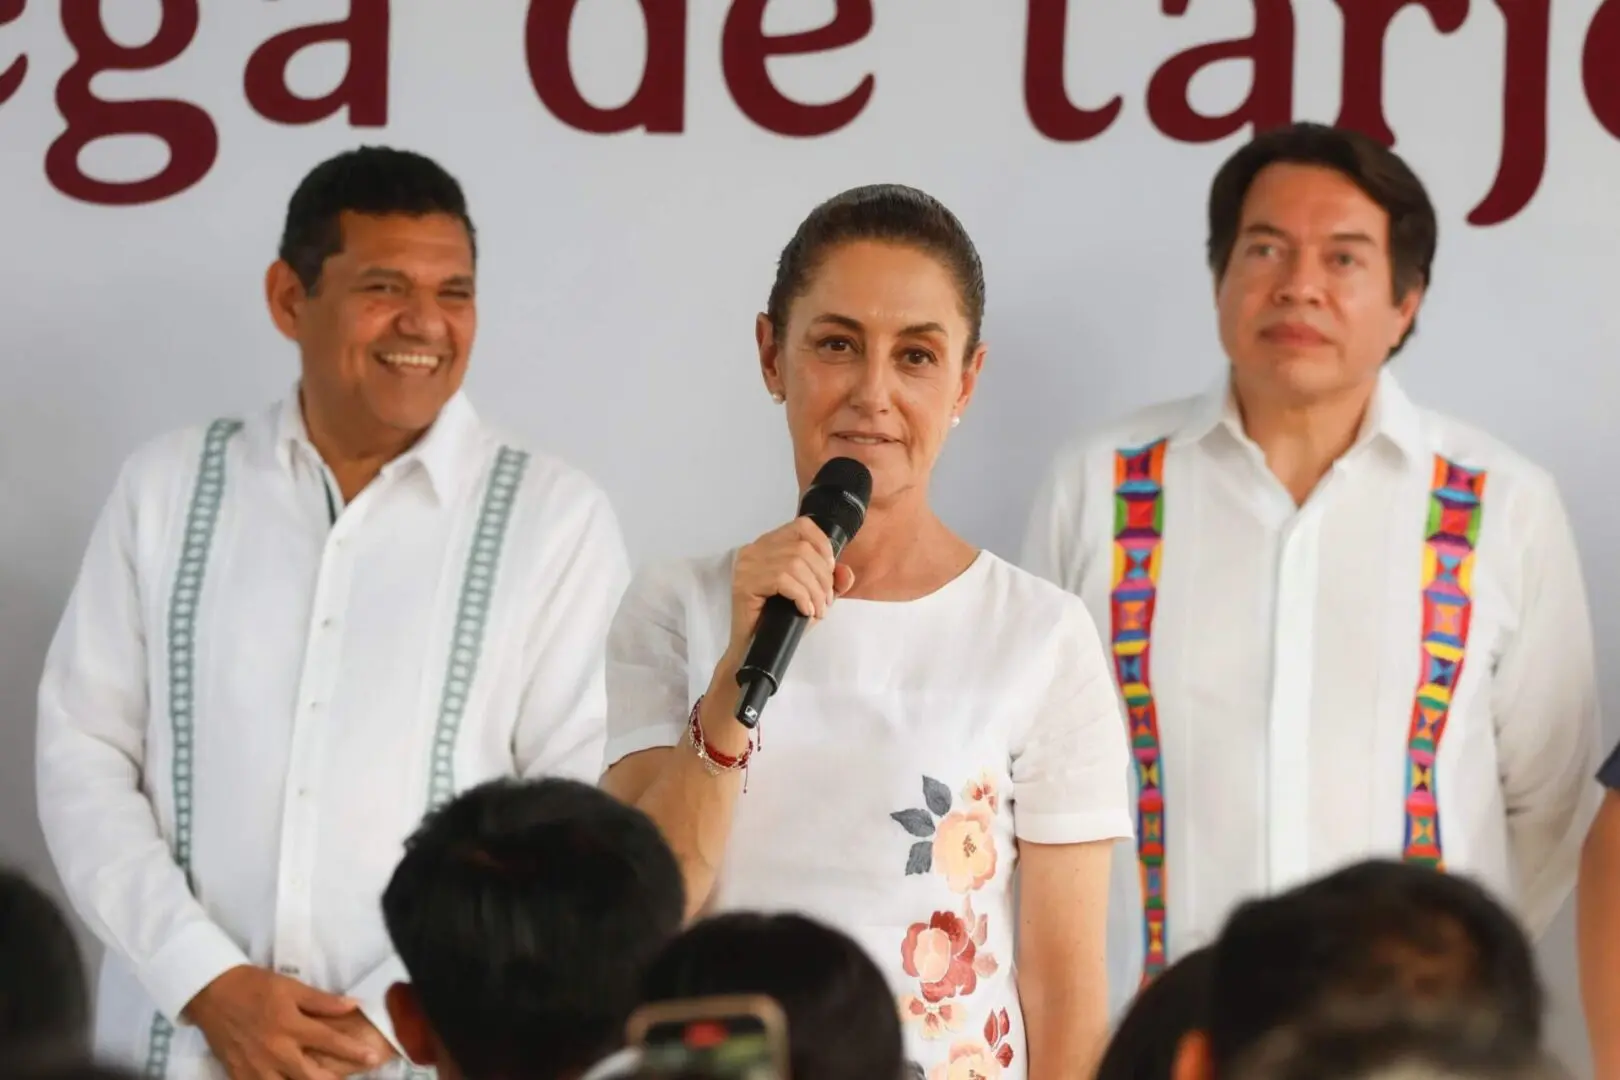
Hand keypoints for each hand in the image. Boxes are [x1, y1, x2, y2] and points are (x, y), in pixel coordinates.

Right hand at [184, 966, 387, 1079]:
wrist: (212, 993)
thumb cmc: (255, 986)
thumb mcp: (291, 987)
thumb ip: (323, 1001)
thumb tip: (353, 1005)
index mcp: (290, 1026)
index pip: (329, 1042)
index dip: (354, 1051)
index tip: (372, 1058)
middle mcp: (275, 1051)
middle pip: (311, 1076)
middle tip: (354, 1077)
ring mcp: (255, 1067)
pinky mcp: (239, 1075)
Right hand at [725, 516, 856, 658]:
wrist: (753, 650)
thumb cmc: (779, 622)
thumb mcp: (812, 597)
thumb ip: (832, 583)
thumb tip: (845, 571)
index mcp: (769, 545)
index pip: (801, 526)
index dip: (823, 544)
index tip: (831, 569)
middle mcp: (754, 550)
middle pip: (802, 548)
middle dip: (823, 577)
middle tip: (825, 602)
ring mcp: (746, 566)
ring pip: (795, 564)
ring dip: (815, 590)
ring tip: (817, 609)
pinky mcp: (744, 584)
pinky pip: (782, 580)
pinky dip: (801, 595)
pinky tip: (804, 610)